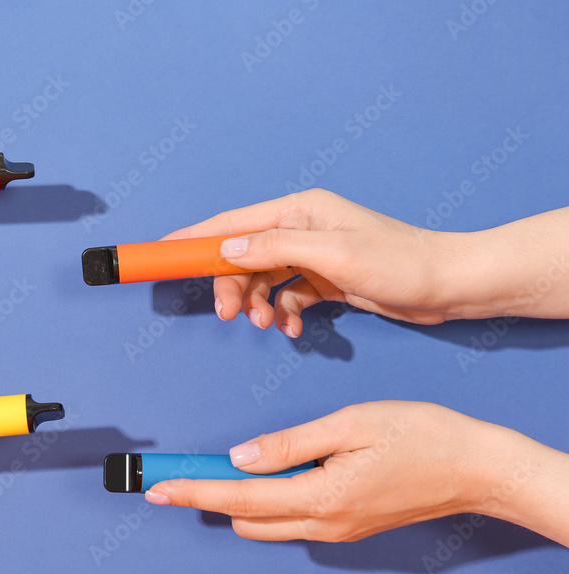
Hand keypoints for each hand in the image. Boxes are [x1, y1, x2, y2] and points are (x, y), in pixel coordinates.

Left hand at [144, 401, 568, 545]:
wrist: (478, 469)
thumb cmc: (422, 435)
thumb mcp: (351, 424)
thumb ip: (291, 443)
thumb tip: (241, 456)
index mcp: (321, 498)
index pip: (238, 496)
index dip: (194, 490)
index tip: (158, 488)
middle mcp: (324, 523)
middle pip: (245, 517)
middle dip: (211, 492)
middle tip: (187, 463)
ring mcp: (337, 529)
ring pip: (267, 522)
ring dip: (240, 495)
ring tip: (228, 460)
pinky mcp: (347, 525)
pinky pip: (292, 518)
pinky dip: (270, 497)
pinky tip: (273, 468)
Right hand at [163, 189, 568, 331]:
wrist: (447, 286)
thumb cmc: (400, 262)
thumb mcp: (333, 254)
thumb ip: (276, 249)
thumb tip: (229, 250)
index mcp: (298, 210)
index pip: (231, 223)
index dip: (191, 238)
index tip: (159, 252)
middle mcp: (300, 228)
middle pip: (241, 256)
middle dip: (231, 287)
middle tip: (233, 316)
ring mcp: (311, 254)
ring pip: (261, 280)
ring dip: (258, 305)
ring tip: (270, 326)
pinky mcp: (323, 278)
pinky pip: (285, 296)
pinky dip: (282, 314)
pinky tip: (293, 329)